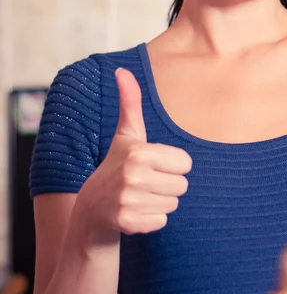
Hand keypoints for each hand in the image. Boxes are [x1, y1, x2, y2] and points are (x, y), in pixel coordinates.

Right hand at [77, 68, 192, 240]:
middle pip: (182, 185)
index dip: (172, 165)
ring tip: (140, 196)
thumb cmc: (118, 165)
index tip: (152, 165)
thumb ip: (130, 103)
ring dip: (160, 203)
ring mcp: (128, 201)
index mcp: (138, 151)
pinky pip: (162, 221)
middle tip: (145, 183)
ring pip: (173, 204)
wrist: (92, 207)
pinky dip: (151, 220)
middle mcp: (132, 175)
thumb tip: (122, 70)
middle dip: (167, 186)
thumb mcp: (126, 135)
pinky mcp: (127, 223)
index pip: (186, 163)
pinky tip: (135, 212)